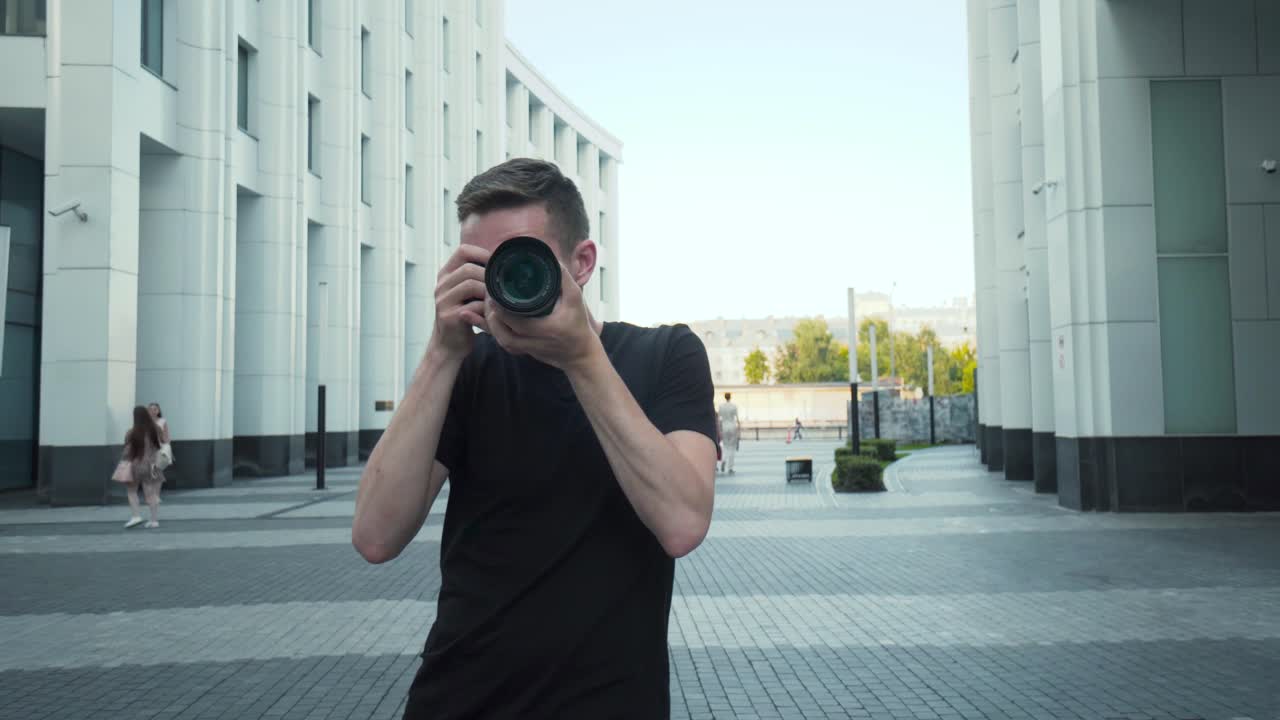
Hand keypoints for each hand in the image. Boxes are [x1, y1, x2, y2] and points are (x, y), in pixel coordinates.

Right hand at [428, 244, 491, 359]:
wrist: (450, 344)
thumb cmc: (465, 316)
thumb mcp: (466, 292)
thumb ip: (476, 277)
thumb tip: (502, 260)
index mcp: (446, 275)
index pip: (463, 251)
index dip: (482, 254)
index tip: (496, 265)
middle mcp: (441, 285)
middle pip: (468, 268)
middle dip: (489, 277)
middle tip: (501, 287)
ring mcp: (442, 301)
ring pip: (470, 284)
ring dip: (489, 292)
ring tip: (497, 300)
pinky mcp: (448, 316)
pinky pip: (473, 306)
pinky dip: (487, 309)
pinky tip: (492, 314)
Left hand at [485, 263, 600, 371]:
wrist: (580, 354)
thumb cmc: (579, 326)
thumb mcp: (576, 301)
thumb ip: (566, 281)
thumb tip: (554, 261)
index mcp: (546, 329)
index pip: (515, 321)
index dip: (501, 308)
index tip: (494, 293)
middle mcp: (534, 342)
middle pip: (503, 331)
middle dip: (492, 314)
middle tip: (489, 297)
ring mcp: (528, 350)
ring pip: (501, 341)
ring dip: (491, 326)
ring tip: (489, 308)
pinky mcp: (525, 353)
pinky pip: (505, 345)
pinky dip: (497, 334)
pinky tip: (494, 321)